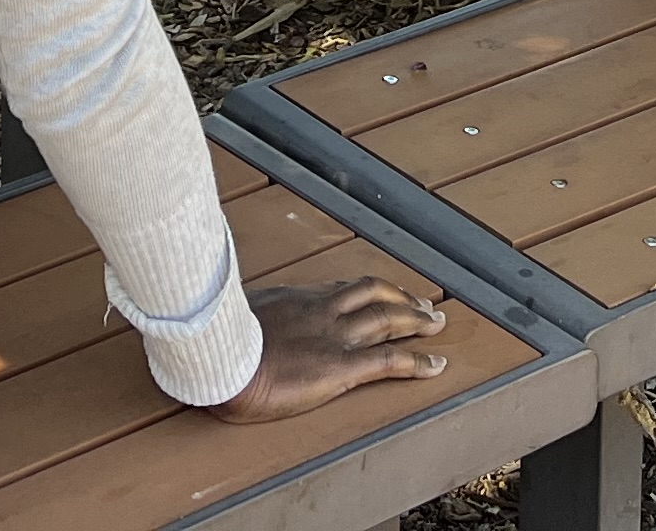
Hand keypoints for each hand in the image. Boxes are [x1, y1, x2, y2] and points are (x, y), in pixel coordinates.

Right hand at [209, 277, 451, 422]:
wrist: (221, 357)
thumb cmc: (218, 341)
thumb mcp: (233, 316)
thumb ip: (247, 315)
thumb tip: (236, 317)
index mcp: (297, 299)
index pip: (342, 290)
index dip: (368, 292)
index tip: (381, 294)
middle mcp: (322, 310)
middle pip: (374, 296)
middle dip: (403, 299)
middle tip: (425, 305)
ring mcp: (335, 336)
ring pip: (387, 320)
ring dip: (416, 320)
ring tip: (437, 324)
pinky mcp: (341, 366)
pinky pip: (389, 360)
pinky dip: (417, 361)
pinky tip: (436, 365)